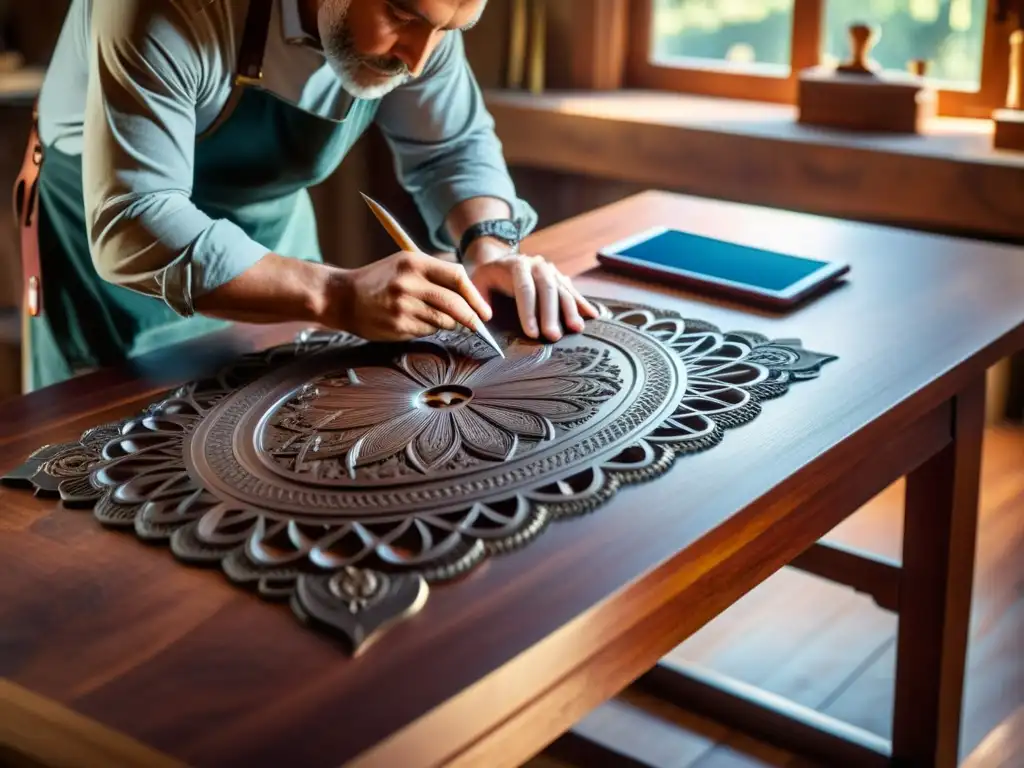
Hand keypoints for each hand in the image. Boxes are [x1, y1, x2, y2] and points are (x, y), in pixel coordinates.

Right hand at [328, 251, 492, 340]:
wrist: (343, 297)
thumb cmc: (380, 280)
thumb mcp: (405, 264)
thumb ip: (435, 273)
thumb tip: (471, 294)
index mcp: (414, 262)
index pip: (457, 277)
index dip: (475, 296)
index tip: (484, 309)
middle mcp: (408, 283)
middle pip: (455, 303)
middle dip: (472, 317)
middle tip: (479, 324)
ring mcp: (402, 306)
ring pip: (443, 321)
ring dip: (448, 323)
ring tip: (436, 317)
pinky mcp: (397, 326)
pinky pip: (427, 331)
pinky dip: (429, 329)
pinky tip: (415, 321)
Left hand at [464, 241, 597, 340]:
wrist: (498, 261)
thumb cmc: (485, 279)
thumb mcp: (475, 284)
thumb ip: (478, 300)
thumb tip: (485, 319)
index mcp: (516, 265)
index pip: (524, 289)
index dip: (528, 312)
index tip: (531, 333)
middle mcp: (537, 265)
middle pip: (548, 289)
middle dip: (551, 314)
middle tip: (553, 337)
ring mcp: (551, 270)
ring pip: (563, 289)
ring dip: (571, 310)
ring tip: (576, 329)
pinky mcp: (560, 278)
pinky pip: (572, 291)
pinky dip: (582, 304)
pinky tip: (593, 316)